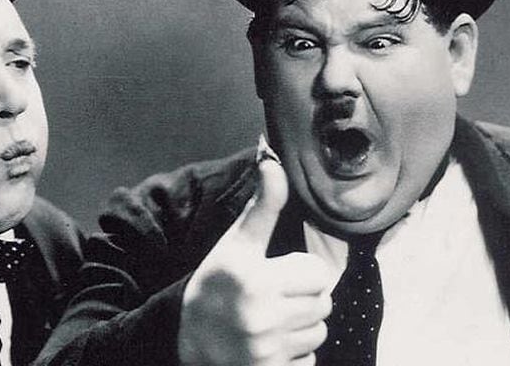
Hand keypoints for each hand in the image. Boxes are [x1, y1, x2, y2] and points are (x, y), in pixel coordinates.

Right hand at [178, 159, 333, 365]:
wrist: (186, 338)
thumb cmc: (215, 284)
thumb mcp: (235, 245)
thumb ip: (261, 206)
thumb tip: (273, 163)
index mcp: (255, 280)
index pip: (318, 274)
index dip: (302, 271)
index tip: (279, 273)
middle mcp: (261, 317)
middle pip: (323, 304)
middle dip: (306, 298)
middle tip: (278, 296)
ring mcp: (266, 351)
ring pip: (318, 333)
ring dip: (303, 326)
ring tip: (275, 320)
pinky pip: (310, 362)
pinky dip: (297, 355)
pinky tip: (273, 344)